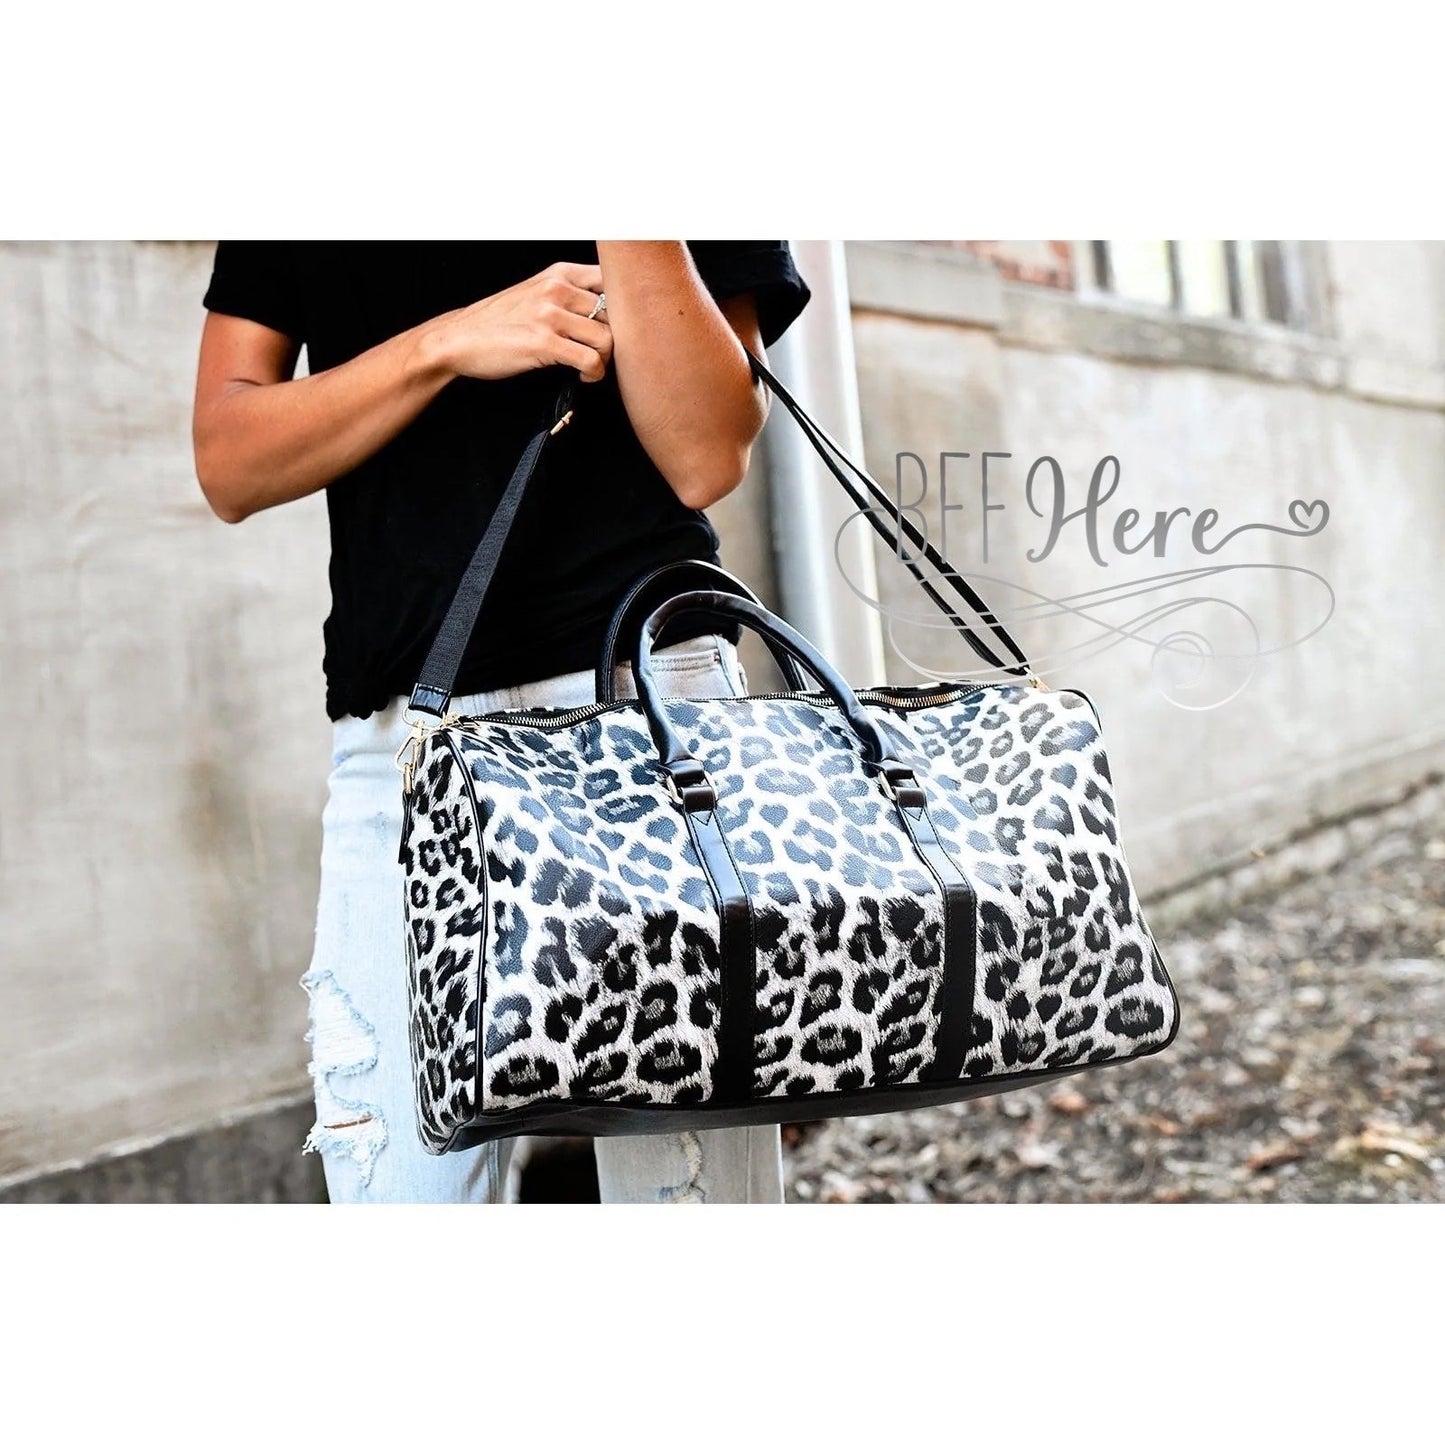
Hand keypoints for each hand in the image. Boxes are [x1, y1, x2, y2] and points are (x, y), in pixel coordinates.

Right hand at [425, 262, 610, 382]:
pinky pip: (590, 360)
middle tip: (601, 355)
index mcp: (559, 273)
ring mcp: (550, 314)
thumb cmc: (499, 321)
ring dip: (606, 360)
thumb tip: (611, 311)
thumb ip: (570, 293)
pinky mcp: (544, 343)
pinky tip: (584, 376)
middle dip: (614, 340)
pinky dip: (594, 374)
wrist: (460, 339)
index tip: (616, 327)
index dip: (624, 307)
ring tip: (591, 367)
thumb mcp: (537, 292)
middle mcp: (557, 288)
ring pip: (607, 338)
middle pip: (615, 314)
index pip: (612, 280)